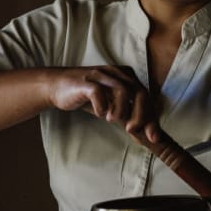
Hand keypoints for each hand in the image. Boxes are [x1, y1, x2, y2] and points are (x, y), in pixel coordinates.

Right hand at [47, 66, 161, 143]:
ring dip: (121, 110)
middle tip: (133, 131)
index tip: (153, 137)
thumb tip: (145, 135)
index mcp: (126, 77)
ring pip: (123, 90)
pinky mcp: (86, 82)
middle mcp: (117, 73)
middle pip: (139, 92)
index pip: (146, 96)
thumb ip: (127, 115)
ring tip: (112, 120)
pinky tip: (99, 114)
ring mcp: (102, 75)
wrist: (57, 86)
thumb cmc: (86, 96)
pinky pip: (98, 92)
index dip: (152, 117)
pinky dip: (102, 106)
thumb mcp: (110, 105)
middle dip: (141, 116)